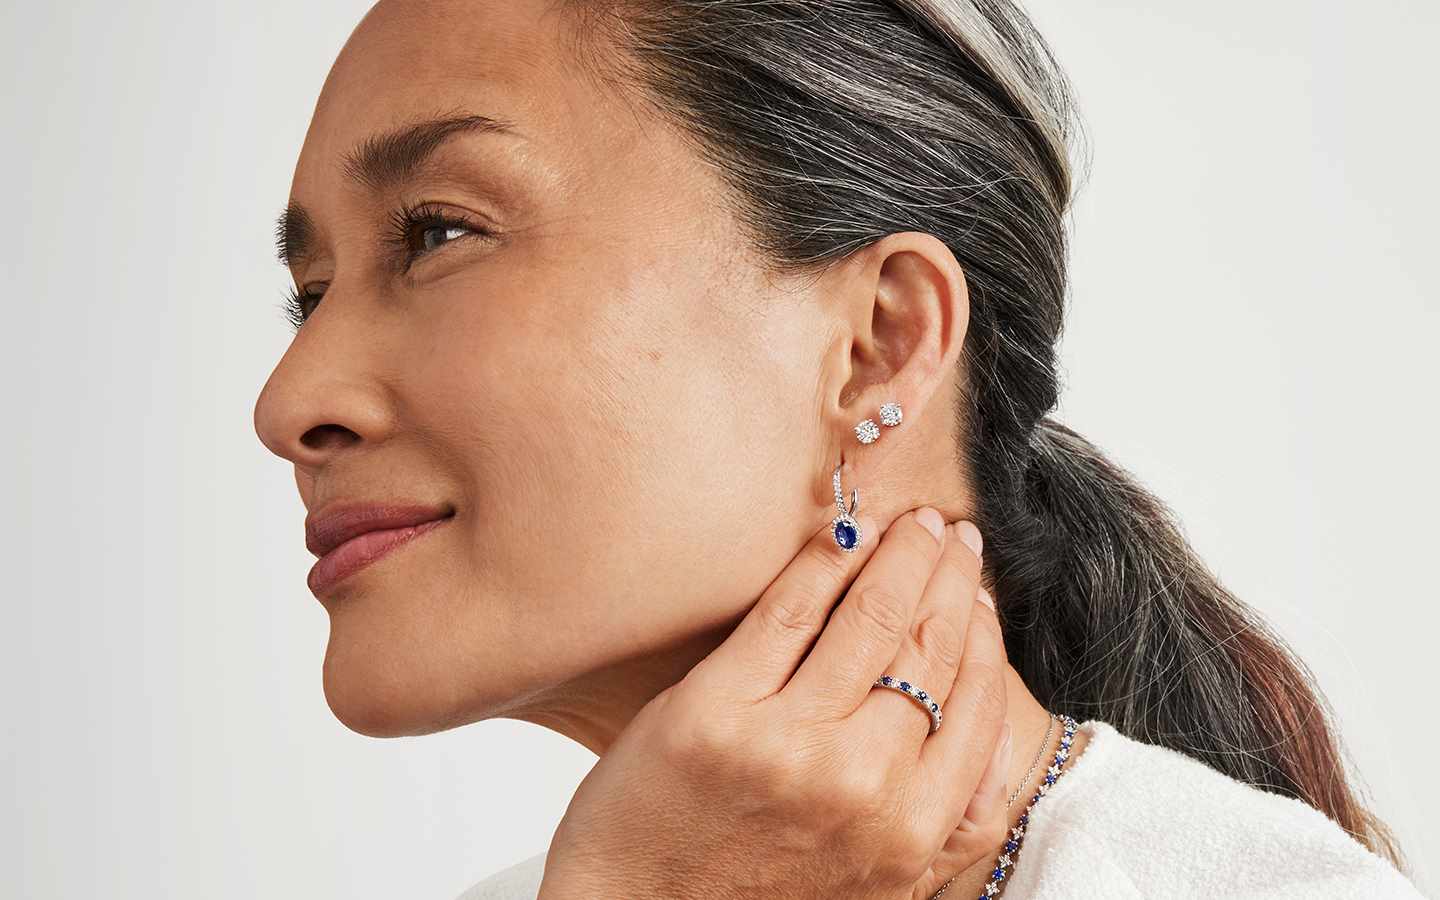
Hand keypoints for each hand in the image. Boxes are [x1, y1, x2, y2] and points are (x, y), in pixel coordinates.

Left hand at [537, 506, 1013, 899]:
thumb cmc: (757, 899)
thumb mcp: (877, 886)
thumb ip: (946, 830)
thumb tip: (997, 749)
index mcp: (912, 832)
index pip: (977, 702)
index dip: (982, 632)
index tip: (978, 592)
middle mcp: (861, 785)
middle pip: (929, 647)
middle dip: (948, 576)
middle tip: (953, 536)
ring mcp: (788, 744)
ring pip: (870, 617)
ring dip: (900, 553)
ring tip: (910, 522)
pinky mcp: (715, 711)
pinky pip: (788, 611)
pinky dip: (825, 559)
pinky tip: (842, 533)